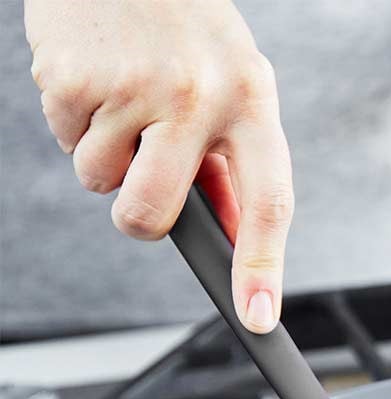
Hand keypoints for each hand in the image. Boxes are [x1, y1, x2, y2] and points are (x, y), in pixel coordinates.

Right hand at [24, 0, 292, 330]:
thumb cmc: (190, 32)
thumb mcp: (235, 86)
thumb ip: (232, 163)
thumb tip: (230, 235)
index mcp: (252, 102)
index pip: (268, 203)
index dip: (262, 268)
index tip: (257, 318)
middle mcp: (197, 96)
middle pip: (154, 215)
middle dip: (140, 218)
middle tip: (141, 181)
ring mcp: (132, 86)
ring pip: (101, 184)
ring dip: (106, 158)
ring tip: (125, 100)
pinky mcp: (72, 76)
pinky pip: (66, 142)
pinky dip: (76, 123)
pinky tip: (97, 80)